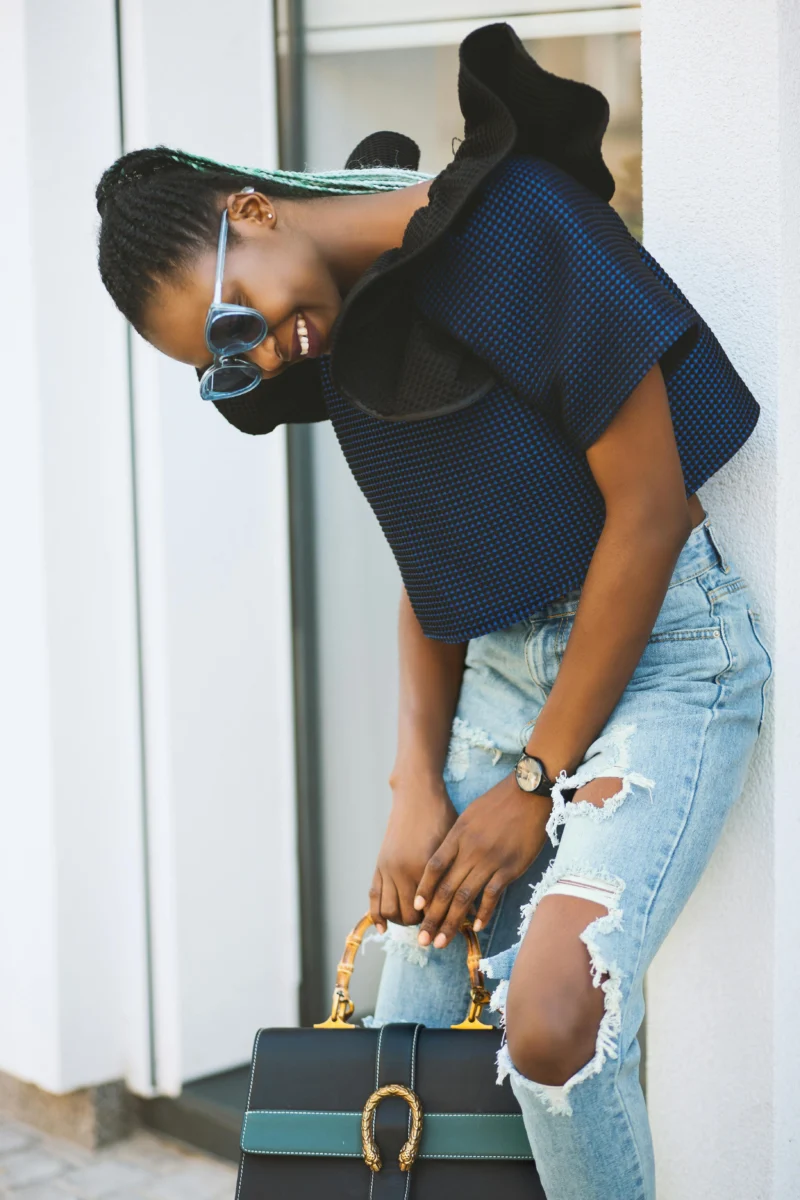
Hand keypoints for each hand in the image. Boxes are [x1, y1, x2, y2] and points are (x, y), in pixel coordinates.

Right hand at [370, 775, 457, 931]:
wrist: (417, 794)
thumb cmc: (442, 816)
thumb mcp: (454, 847)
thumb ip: (456, 877)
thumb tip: (469, 907)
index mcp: (426, 868)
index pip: (432, 909)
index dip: (442, 922)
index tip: (451, 930)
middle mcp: (404, 871)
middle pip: (410, 915)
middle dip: (423, 925)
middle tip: (435, 927)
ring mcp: (388, 869)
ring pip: (390, 910)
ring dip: (401, 922)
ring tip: (414, 924)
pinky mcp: (379, 864)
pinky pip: (374, 897)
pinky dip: (377, 915)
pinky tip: (383, 928)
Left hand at [413, 772, 550, 948]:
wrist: (529, 792)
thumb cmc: (498, 802)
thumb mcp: (469, 815)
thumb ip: (457, 839)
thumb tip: (445, 863)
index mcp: (458, 835)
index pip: (434, 867)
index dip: (423, 890)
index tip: (416, 909)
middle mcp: (470, 850)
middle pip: (446, 889)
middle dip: (432, 917)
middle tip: (422, 940)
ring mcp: (490, 860)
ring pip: (465, 897)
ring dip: (451, 922)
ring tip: (441, 942)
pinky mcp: (510, 868)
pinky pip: (492, 895)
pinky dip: (483, 913)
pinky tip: (475, 928)